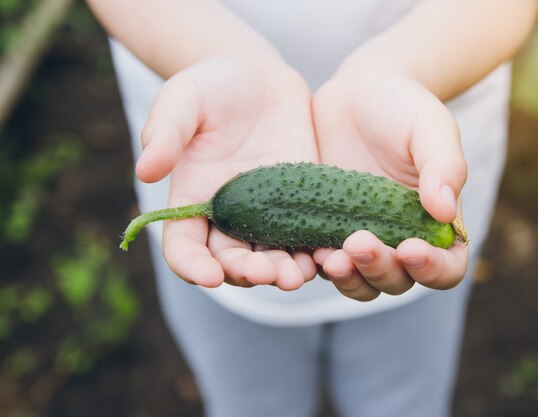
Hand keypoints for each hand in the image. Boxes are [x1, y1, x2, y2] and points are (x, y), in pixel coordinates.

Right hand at [138, 56, 318, 289]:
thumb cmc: (213, 84)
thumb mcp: (183, 99)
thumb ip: (165, 131)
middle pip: (231, 261)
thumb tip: (145, 171)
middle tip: (269, 274)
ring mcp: (267, 213)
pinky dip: (315, 251)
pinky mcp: (300, 204)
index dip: (192, 266)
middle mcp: (228, 215)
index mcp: (192, 199)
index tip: (209, 276)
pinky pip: (306, 236)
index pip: (184, 247)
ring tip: (299, 274)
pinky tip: (329, 255)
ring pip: (271, 257)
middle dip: (247, 273)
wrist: (260, 77)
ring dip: (283, 272)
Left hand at [312, 75, 468, 300]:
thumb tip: (448, 213)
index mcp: (437, 225)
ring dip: (348, 278)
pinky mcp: (326, 232)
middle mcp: (401, 241)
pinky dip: (316, 265)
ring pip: (360, 282)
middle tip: (359, 242)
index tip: (411, 249)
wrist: (356, 95)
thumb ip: (444, 165)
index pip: (447, 266)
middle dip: (380, 270)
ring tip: (331, 258)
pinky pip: (323, 262)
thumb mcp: (430, 127)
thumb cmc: (403, 107)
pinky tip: (306, 250)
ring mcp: (362, 241)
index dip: (433, 269)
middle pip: (398, 281)